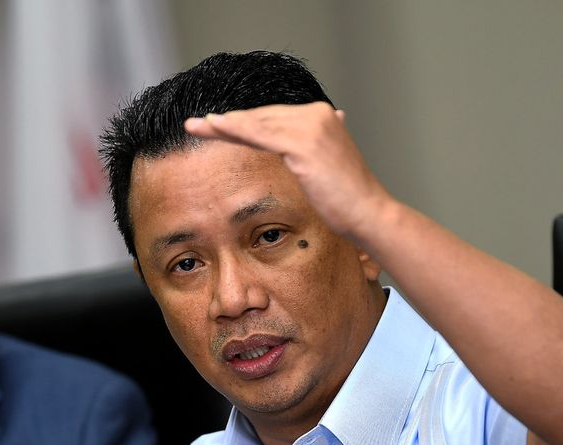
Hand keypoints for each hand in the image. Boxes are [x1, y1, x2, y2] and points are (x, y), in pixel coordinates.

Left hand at [184, 102, 393, 240]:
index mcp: (322, 117)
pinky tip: (215, 127)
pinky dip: (235, 129)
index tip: (216, 126)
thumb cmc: (345, 199)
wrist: (366, 213)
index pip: (272, 117)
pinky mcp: (303, 143)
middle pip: (261, 116)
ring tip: (196, 125)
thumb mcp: (324, 167)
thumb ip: (312, 149)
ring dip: (223, 124)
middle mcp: (318, 114)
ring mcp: (311, 126)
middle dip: (227, 121)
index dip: (243, 122)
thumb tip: (308, 140)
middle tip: (196, 124)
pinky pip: (260, 133)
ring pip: (256, 123)